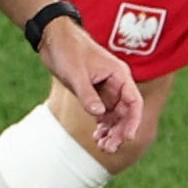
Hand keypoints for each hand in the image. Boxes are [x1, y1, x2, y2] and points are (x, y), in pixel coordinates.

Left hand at [42, 15, 147, 150]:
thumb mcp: (76, 74)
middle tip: (108, 148)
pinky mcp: (94, 93)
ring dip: (111, 132)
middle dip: (119, 131)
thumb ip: (88, 95)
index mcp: (119, 75)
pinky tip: (96, 136)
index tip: (127, 138)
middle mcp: (116, 84)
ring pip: (115, 116)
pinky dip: (102, 126)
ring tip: (102, 147)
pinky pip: (103, 114)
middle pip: (125, 113)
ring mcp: (106, 90)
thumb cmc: (68, 50)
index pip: (134, 102)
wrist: (53, 38)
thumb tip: (99, 115)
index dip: (133, 121)